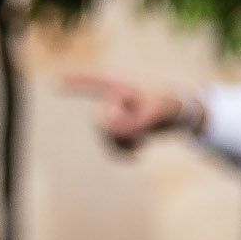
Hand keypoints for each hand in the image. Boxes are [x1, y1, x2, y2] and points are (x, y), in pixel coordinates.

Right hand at [66, 74, 205, 148]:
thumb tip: (112, 133)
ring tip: (142, 142)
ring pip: (106, 136)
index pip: (91, 82)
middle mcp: (111, 99)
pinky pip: (113, 147)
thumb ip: (135, 121)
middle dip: (119, 130)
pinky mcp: (122, 130)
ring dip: (124, 143)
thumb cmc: (171, 102)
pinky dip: (124, 153)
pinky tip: (138, 157)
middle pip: (100, 120)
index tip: (54, 84)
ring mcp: (115, 115)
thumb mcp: (157, 111)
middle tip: (143, 127)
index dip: (73, 83)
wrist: (186, 112)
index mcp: (118, 85)